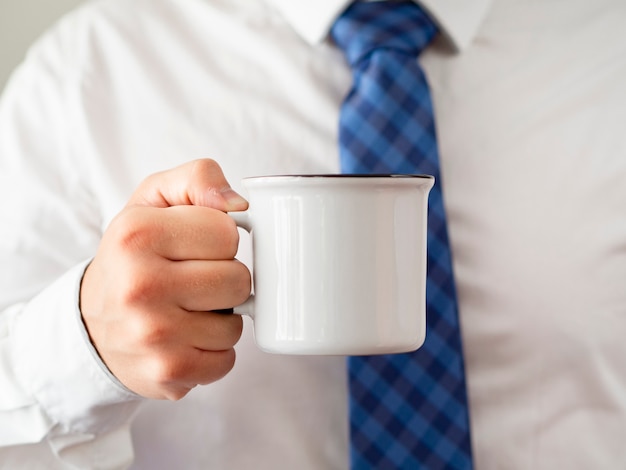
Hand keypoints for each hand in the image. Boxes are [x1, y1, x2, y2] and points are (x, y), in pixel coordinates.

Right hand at [80, 159, 250, 399]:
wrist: (91, 324)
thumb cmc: (134, 256)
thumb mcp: (153, 201)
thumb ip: (198, 179)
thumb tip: (239, 204)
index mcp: (137, 234)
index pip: (228, 232)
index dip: (219, 238)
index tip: (194, 245)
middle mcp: (140, 286)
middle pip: (239, 279)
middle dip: (223, 278)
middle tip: (192, 280)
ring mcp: (153, 335)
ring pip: (237, 323)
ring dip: (219, 317)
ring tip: (186, 310)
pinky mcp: (167, 372)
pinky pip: (228, 360)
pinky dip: (213, 351)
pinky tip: (185, 339)